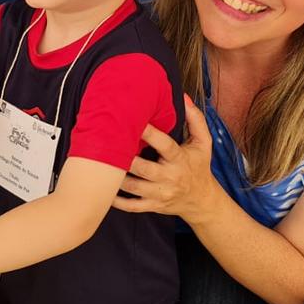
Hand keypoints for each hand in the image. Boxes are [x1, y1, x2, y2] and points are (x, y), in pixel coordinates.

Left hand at [112, 97, 217, 221]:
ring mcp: (160, 193)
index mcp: (180, 159)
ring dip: (116, 178)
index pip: (165, 145)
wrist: (202, 200)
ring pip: (134, 187)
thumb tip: (183, 97)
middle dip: (127, 159)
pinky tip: (104, 191)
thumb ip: (195, 118)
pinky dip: (117, 201)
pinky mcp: (153, 205)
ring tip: (99, 164)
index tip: (136, 122)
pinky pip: (132, 206)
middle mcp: (169, 177)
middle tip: (107, 144)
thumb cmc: (199, 166)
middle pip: (144, 168)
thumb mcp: (203, 142)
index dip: (151, 134)